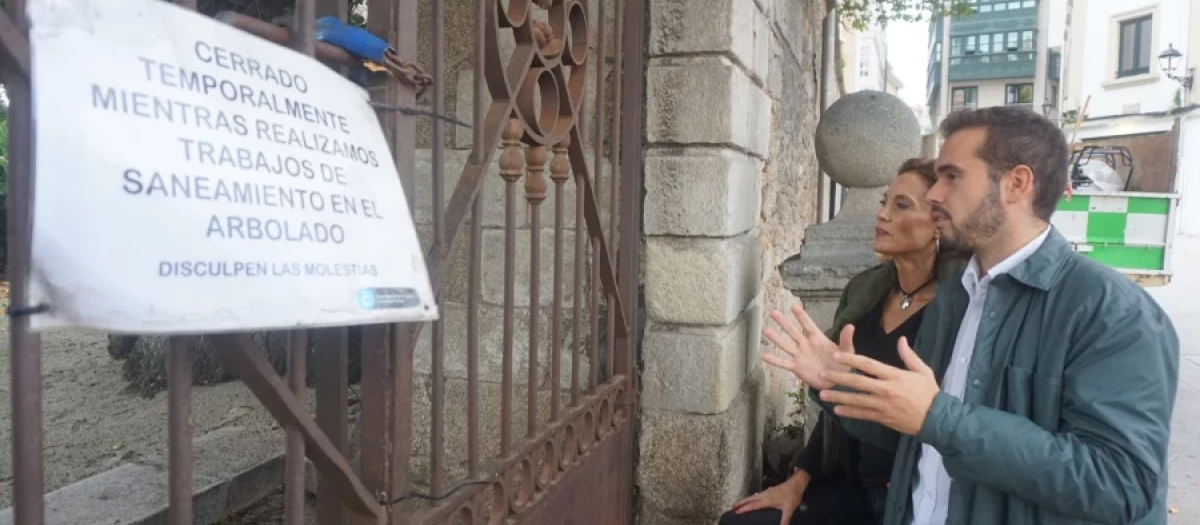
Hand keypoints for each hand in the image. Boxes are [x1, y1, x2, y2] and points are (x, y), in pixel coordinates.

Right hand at [731, 470, 810, 524]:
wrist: (796, 484)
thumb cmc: (792, 496)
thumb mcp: (789, 509)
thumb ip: (785, 520)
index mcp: (767, 500)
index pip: (753, 505)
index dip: (744, 508)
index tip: (736, 511)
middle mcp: (764, 495)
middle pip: (749, 499)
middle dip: (740, 503)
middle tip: (732, 507)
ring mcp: (766, 492)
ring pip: (752, 496)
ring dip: (745, 500)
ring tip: (739, 504)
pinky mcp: (769, 491)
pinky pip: (756, 495)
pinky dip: (751, 498)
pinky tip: (752, 500)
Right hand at [761, 303, 853, 389]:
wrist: (837, 382)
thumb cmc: (842, 364)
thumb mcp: (847, 351)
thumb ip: (846, 339)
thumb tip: (850, 325)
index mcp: (817, 338)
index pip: (807, 324)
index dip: (801, 315)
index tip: (793, 306)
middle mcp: (805, 344)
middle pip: (792, 331)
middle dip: (783, 322)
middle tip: (773, 312)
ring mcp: (800, 356)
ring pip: (786, 345)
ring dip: (776, 338)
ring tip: (766, 330)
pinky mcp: (797, 368)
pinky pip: (784, 363)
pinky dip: (775, 361)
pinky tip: (764, 356)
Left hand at [816, 336, 939, 434]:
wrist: (937, 419)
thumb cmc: (930, 393)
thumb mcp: (923, 371)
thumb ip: (909, 356)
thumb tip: (901, 339)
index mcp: (894, 376)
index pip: (868, 365)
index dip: (850, 360)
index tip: (835, 355)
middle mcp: (886, 390)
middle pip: (857, 382)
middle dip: (838, 378)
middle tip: (821, 374)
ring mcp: (883, 405)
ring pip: (856, 400)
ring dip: (838, 396)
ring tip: (822, 394)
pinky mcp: (883, 418)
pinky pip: (863, 415)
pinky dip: (849, 412)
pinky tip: (837, 409)